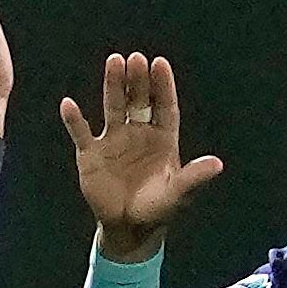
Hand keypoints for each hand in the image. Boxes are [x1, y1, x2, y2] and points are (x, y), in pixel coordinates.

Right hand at [60, 52, 224, 263]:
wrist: (130, 228)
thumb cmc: (158, 209)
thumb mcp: (177, 194)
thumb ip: (194, 177)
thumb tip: (218, 164)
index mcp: (162, 139)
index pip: (164, 106)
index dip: (162, 86)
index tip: (160, 63)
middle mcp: (138, 133)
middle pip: (139, 100)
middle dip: (138, 80)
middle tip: (136, 59)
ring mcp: (114, 141)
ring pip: (113, 107)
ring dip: (113, 85)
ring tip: (114, 61)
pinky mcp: (91, 154)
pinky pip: (81, 133)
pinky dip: (74, 120)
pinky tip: (68, 104)